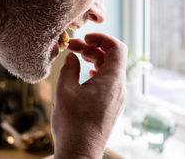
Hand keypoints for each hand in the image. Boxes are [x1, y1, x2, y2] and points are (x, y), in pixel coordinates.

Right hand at [51, 33, 126, 158]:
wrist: (80, 153)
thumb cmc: (73, 124)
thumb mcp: (65, 90)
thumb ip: (69, 68)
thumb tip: (72, 56)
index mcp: (112, 80)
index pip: (117, 47)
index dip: (102, 38)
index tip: (85, 37)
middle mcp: (119, 88)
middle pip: (113, 57)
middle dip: (93, 47)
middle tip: (73, 47)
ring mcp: (117, 98)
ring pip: (110, 69)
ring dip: (94, 59)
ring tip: (77, 57)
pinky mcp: (112, 106)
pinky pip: (109, 82)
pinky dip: (98, 72)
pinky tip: (85, 74)